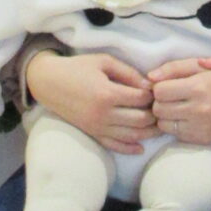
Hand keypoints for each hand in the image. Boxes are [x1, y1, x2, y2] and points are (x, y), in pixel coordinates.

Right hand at [25, 51, 157, 153]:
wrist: (49, 82)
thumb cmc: (77, 68)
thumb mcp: (104, 62)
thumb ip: (128, 73)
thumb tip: (149, 85)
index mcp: (107, 93)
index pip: (141, 99)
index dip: (153, 95)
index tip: (158, 90)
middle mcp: (103, 114)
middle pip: (140, 119)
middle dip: (155, 114)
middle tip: (162, 108)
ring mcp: (97, 126)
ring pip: (131, 135)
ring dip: (148, 133)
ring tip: (159, 126)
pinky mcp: (92, 133)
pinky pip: (114, 146)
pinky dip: (130, 148)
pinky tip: (141, 147)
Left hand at [148, 58, 210, 144]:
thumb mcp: (196, 67)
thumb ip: (172, 68)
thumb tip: (149, 77)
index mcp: (199, 87)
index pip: (159, 91)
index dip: (159, 88)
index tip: (168, 87)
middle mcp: (201, 109)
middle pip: (158, 108)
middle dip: (160, 102)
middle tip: (171, 98)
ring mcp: (202, 126)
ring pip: (162, 123)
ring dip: (165, 115)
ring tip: (177, 107)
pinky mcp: (201, 138)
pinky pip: (172, 133)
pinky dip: (174, 126)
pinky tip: (185, 118)